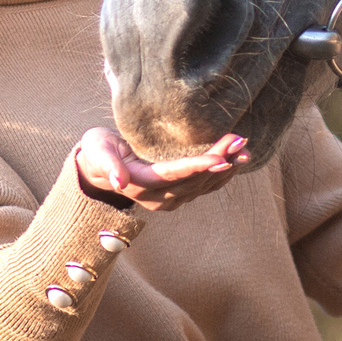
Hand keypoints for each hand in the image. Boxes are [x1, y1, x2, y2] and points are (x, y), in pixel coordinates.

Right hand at [73, 127, 250, 212]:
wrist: (99, 167)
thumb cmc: (98, 151)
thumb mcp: (97, 150)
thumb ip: (108, 164)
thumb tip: (119, 182)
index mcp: (139, 184)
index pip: (173, 176)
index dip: (197, 167)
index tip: (220, 159)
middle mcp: (156, 197)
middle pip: (194, 180)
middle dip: (219, 161)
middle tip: (239, 141)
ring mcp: (169, 199)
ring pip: (203, 185)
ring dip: (226, 167)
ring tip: (244, 148)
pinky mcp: (177, 195)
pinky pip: (204, 187)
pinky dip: (222, 174)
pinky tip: (237, 159)